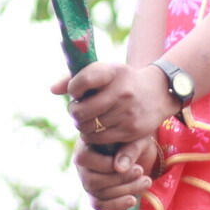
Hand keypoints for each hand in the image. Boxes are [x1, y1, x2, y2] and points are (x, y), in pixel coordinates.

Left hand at [53, 60, 177, 145]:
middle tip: (78, 110)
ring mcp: (128, 112)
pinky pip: (100, 139)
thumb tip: (52, 90)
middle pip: (81, 111)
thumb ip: (75, 77)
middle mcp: (122, 91)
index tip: (76, 92)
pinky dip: (92, 136)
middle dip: (74, 112)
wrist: (157, 92)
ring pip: (88, 127)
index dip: (73, 89)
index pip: (83, 81)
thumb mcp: (104, 71)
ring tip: (87, 119)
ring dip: (82, 125)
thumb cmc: (121, 80)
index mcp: (113, 72)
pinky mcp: (132, 130)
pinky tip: (96, 128)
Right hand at [72, 136, 158, 209]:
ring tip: (146, 182)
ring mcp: (88, 182)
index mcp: (85, 146)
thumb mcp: (136, 138)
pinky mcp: (96, 196)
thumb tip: (119, 167)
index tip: (132, 164)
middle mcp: (83, 166)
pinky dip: (116, 205)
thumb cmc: (135, 139)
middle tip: (141, 171)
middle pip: (91, 181)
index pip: (84, 159)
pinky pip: (100, 205)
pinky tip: (133, 200)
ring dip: (124, 191)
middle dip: (119, 179)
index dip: (106, 165)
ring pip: (98, 194)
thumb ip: (129, 149)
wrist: (141, 152)